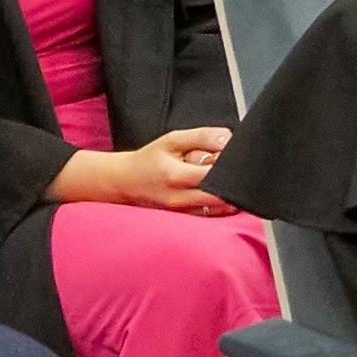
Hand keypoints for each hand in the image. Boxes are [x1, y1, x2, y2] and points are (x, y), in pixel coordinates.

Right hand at [55, 127, 235, 214]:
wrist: (125, 182)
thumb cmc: (150, 160)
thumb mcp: (172, 139)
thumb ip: (202, 136)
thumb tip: (228, 139)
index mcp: (176, 176)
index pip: (214, 175)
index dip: (228, 165)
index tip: (230, 157)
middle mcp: (180, 199)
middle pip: (221, 197)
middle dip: (231, 183)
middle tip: (228, 170)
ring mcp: (182, 213)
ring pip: (220, 209)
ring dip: (227, 195)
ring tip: (218, 180)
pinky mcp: (185, 220)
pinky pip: (212, 215)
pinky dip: (220, 204)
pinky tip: (215, 191)